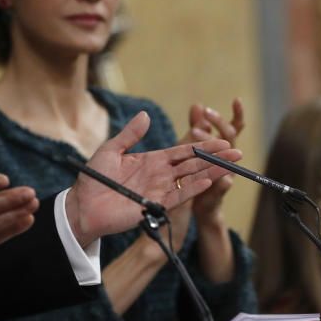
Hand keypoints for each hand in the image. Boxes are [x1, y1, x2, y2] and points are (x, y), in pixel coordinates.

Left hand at [65, 111, 241, 246]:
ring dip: (212, 172)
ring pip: (191, 179)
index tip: (221, 140)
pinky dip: (194, 189)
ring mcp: (159, 190)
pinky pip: (179, 196)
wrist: (83, 205)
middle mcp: (160, 174)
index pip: (183, 151)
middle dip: (215, 158)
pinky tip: (210, 180)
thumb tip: (145, 115)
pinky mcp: (155, 205)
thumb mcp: (110, 150)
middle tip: (237, 151)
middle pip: (193, 164)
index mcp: (152, 160)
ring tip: (232, 165)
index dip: (203, 145)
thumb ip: (130, 134)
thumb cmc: (93, 178)